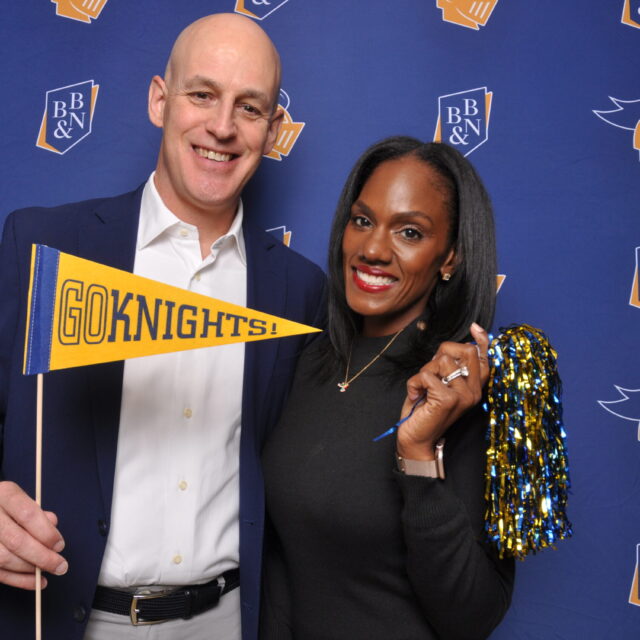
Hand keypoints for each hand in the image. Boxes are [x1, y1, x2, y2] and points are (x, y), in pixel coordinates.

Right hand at [0, 481, 66, 589]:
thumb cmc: (9, 507)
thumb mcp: (23, 500)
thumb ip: (38, 512)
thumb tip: (53, 524)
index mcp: (5, 494)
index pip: (28, 514)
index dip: (46, 532)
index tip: (60, 545)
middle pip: (16, 540)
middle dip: (42, 557)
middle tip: (61, 566)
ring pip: (4, 558)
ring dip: (29, 569)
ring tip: (47, 572)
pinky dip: (18, 580)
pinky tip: (34, 582)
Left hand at [396, 323, 489, 460]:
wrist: (416, 439)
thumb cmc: (426, 410)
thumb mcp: (440, 384)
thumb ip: (450, 367)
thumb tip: (458, 344)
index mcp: (475, 387)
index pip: (484, 358)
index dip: (481, 340)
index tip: (475, 327)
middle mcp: (474, 391)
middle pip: (465, 351)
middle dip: (441, 354)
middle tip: (430, 373)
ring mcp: (464, 396)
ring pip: (442, 361)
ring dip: (424, 372)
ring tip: (423, 389)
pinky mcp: (448, 400)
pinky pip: (427, 375)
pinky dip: (414, 383)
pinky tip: (416, 396)